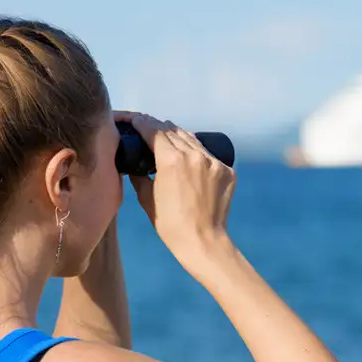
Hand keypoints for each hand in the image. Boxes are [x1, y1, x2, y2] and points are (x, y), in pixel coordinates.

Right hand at [126, 113, 236, 263]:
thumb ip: (140, 177)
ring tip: (168, 139)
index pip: (154, 131)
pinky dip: (195, 153)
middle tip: (148, 127)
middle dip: (158, 128)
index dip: (142, 123)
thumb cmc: (171, 225)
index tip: (135, 120)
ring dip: (177, 137)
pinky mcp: (226, 171)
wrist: (202, 242)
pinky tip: (188, 158)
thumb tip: (135, 166)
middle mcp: (194, 156)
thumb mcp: (147, 199)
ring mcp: (213, 162)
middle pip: (172, 131)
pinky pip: (207, 154)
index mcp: (172, 160)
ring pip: (191, 139)